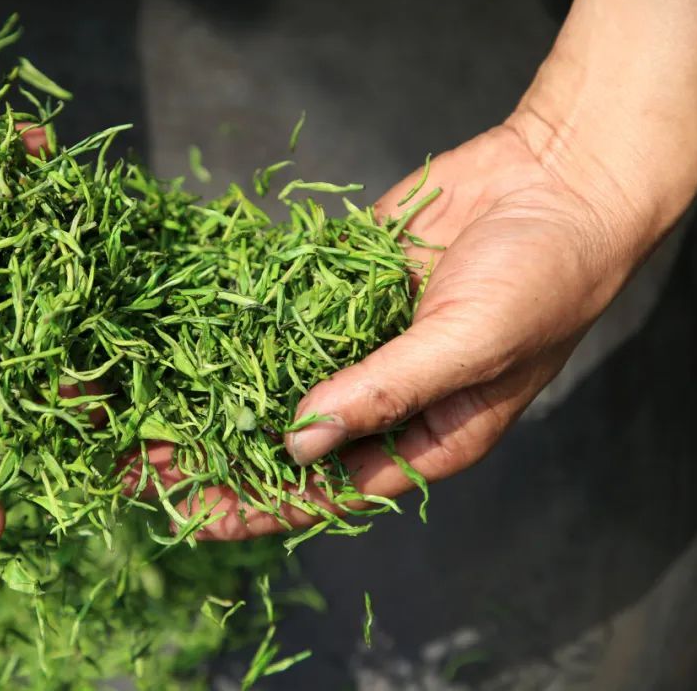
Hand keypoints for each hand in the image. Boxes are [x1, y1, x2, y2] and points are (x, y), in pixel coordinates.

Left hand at [167, 0, 696, 539]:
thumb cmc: (543, 279)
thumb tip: (296, 443)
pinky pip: (280, 311)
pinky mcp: (341, 285)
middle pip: (285, 440)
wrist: (559, 178)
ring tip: (138, 408)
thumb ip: (383, 391)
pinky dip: (234, 325)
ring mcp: (358, 339)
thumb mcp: (468, 345)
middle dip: (215, 454)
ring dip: (210, 394)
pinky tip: (176, 333)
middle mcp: (382, 396)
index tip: (193, 518)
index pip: (328, 490)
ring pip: (270, 378)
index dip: (258, 508)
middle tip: (138, 465)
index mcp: (424, 436)